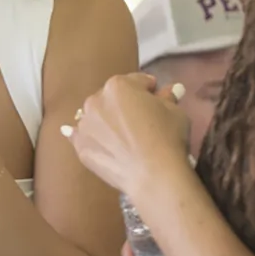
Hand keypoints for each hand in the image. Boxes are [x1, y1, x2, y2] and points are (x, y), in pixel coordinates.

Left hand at [69, 73, 190, 199]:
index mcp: (118, 86)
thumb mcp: (175, 111)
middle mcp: (95, 100)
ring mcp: (84, 124)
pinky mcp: (80, 146)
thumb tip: (171, 89)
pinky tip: (89, 139)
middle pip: (113, 98)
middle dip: (125, 104)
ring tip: (122, 136)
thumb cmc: (167, 137)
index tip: (156, 98)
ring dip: (107, 120)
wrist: (153, 174)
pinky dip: (87, 136)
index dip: (149, 90)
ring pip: (96, 116)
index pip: (136, 81)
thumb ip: (168, 97)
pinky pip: (79, 136)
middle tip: (140, 120)